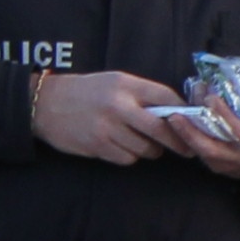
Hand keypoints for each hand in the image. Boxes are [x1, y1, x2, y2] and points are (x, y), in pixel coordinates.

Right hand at [32, 68, 183, 163]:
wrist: (45, 104)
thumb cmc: (86, 92)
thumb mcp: (114, 82)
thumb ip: (142, 95)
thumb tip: (176, 112)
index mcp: (125, 84)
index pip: (165, 97)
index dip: (183, 112)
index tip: (194, 122)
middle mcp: (117, 105)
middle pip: (161, 128)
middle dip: (178, 141)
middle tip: (187, 148)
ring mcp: (107, 127)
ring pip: (145, 148)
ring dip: (150, 150)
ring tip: (144, 143)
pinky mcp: (97, 145)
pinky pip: (127, 158)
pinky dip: (130, 156)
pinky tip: (123, 147)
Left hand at [157, 99, 239, 185]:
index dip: (224, 114)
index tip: (211, 97)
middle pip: (212, 147)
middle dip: (192, 130)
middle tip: (177, 112)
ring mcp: (231, 165)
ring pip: (203, 153)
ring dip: (186, 135)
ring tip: (173, 116)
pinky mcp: (222, 168)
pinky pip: (202, 155)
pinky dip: (190, 140)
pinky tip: (181, 126)